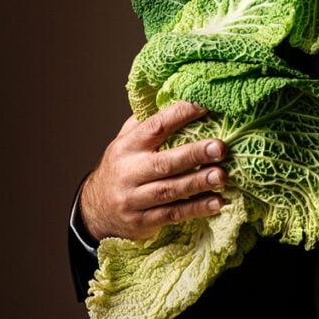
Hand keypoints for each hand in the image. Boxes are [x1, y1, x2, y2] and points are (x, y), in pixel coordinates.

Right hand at [79, 101, 227, 240]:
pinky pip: (172, 214)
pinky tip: (216, 203)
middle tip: (220, 147)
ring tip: (222, 176)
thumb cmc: (121, 166)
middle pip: (164, 162)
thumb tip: (178, 97)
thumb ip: (148, 122)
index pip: (155, 126)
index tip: (205, 106)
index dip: (180, 114)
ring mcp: (133, 199)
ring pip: (169, 190)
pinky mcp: (142, 221)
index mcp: (127, 146)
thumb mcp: (126, 140)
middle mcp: (128, 171)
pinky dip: (196, 209)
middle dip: (194, 154)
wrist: (95, 209)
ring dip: (198, 183)